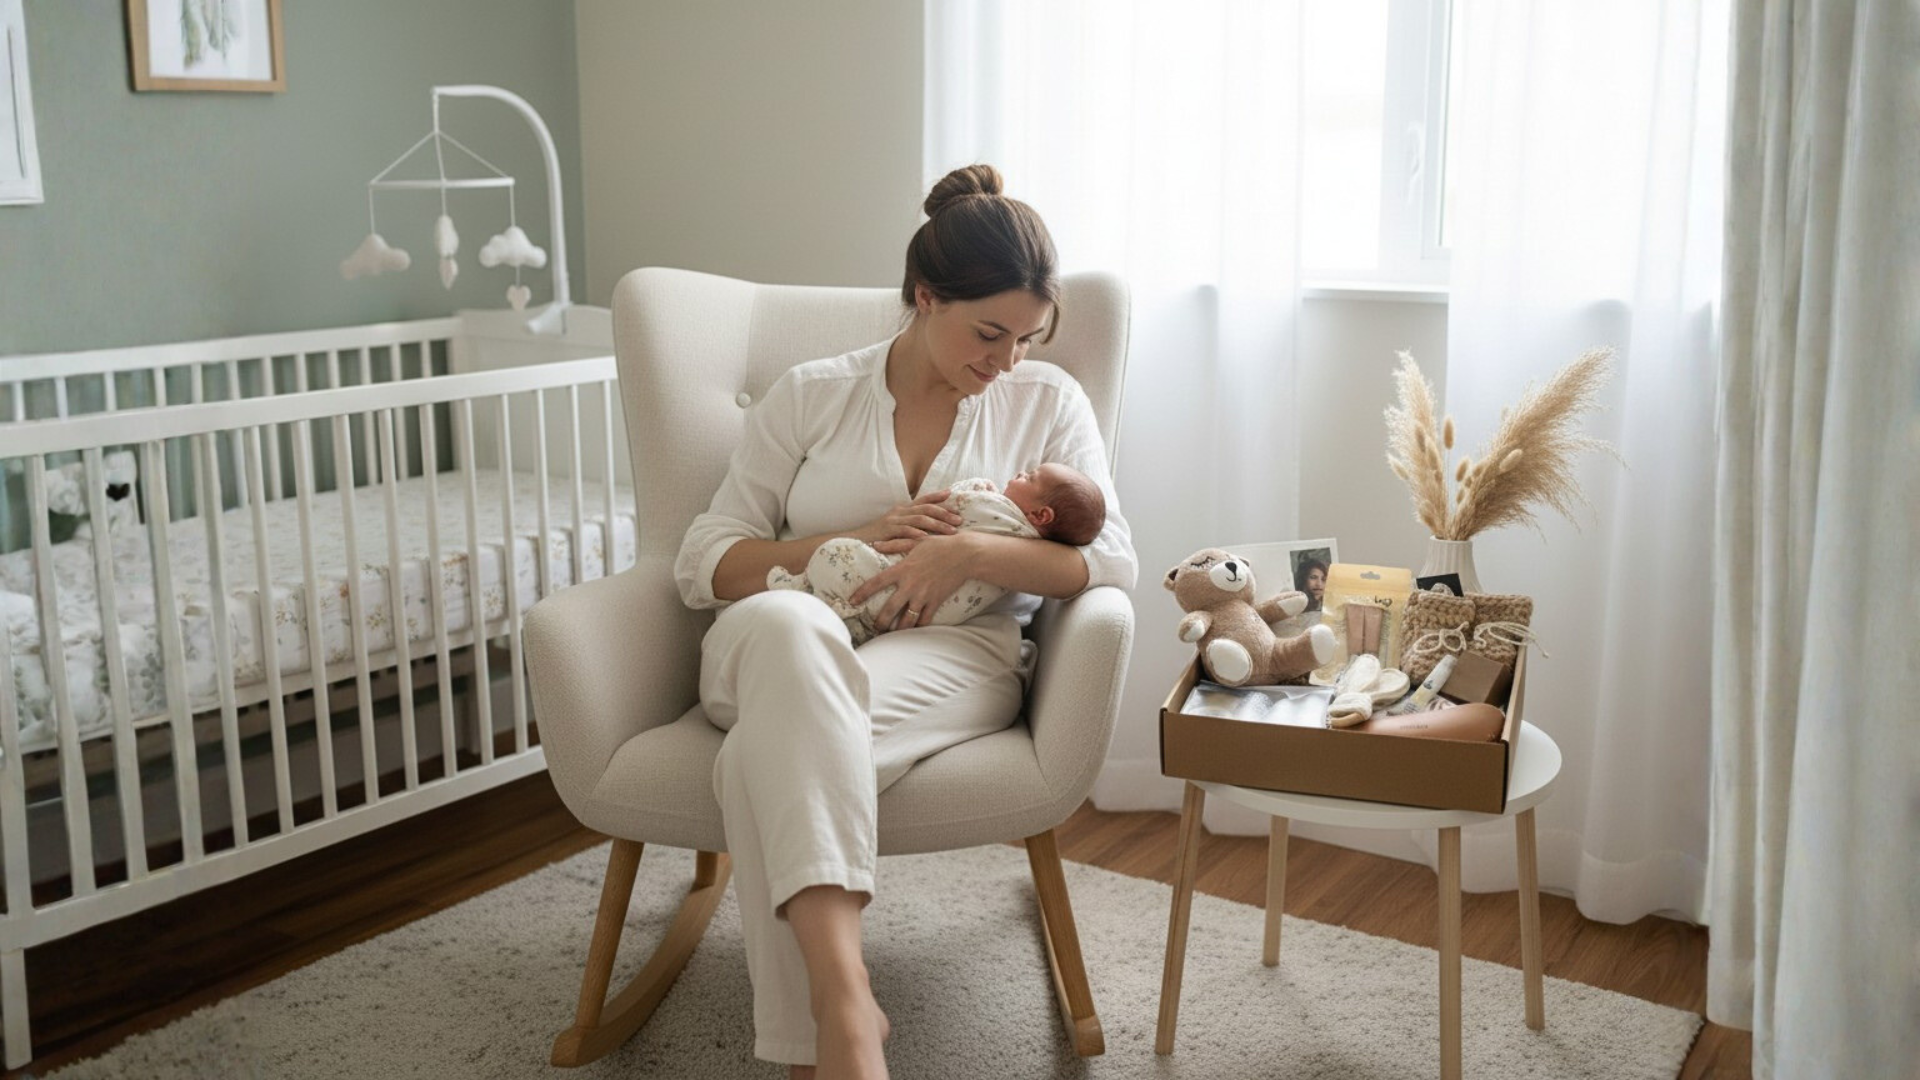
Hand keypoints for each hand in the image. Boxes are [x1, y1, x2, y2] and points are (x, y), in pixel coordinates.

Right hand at [849, 490, 962, 545]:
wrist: (854, 542)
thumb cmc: (877, 538)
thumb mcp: (895, 528)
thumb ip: (910, 525)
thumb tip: (929, 530)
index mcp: (902, 510)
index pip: (923, 500)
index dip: (937, 496)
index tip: (952, 494)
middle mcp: (899, 512)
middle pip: (926, 509)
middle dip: (944, 513)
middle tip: (960, 519)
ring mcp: (892, 521)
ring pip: (919, 519)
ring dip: (937, 525)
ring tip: (951, 530)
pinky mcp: (886, 532)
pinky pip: (904, 531)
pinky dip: (917, 533)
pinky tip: (927, 538)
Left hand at [849, 532, 979, 632]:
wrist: (964, 554)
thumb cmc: (940, 545)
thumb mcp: (916, 541)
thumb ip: (894, 544)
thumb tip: (875, 544)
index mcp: (902, 569)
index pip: (876, 583)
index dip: (862, 593)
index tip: (851, 601)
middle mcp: (910, 586)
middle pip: (889, 610)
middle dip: (879, 622)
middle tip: (874, 628)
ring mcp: (923, 596)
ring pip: (907, 620)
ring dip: (898, 629)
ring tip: (892, 634)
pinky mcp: (936, 602)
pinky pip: (924, 620)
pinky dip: (918, 627)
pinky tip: (913, 630)